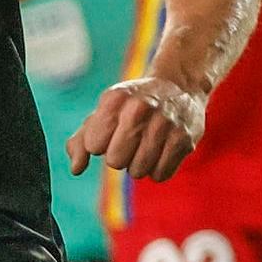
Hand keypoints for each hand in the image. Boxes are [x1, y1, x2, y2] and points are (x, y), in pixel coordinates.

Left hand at [66, 77, 205, 181]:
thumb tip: (76, 169)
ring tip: (147, 144)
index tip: (111, 132)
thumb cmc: (132, 105)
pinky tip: (162, 150)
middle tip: (130, 141)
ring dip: (139, 164)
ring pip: (138, 171)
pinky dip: (158, 168)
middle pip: (115, 161)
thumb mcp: (103, 113)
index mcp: (114, 99)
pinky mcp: (185, 139)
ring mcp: (164, 123)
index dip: (100, 144)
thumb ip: (81, 141)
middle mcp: (140, 107)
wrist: (179, 86)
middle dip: (119, 156)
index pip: (94, 145)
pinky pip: (160, 174)